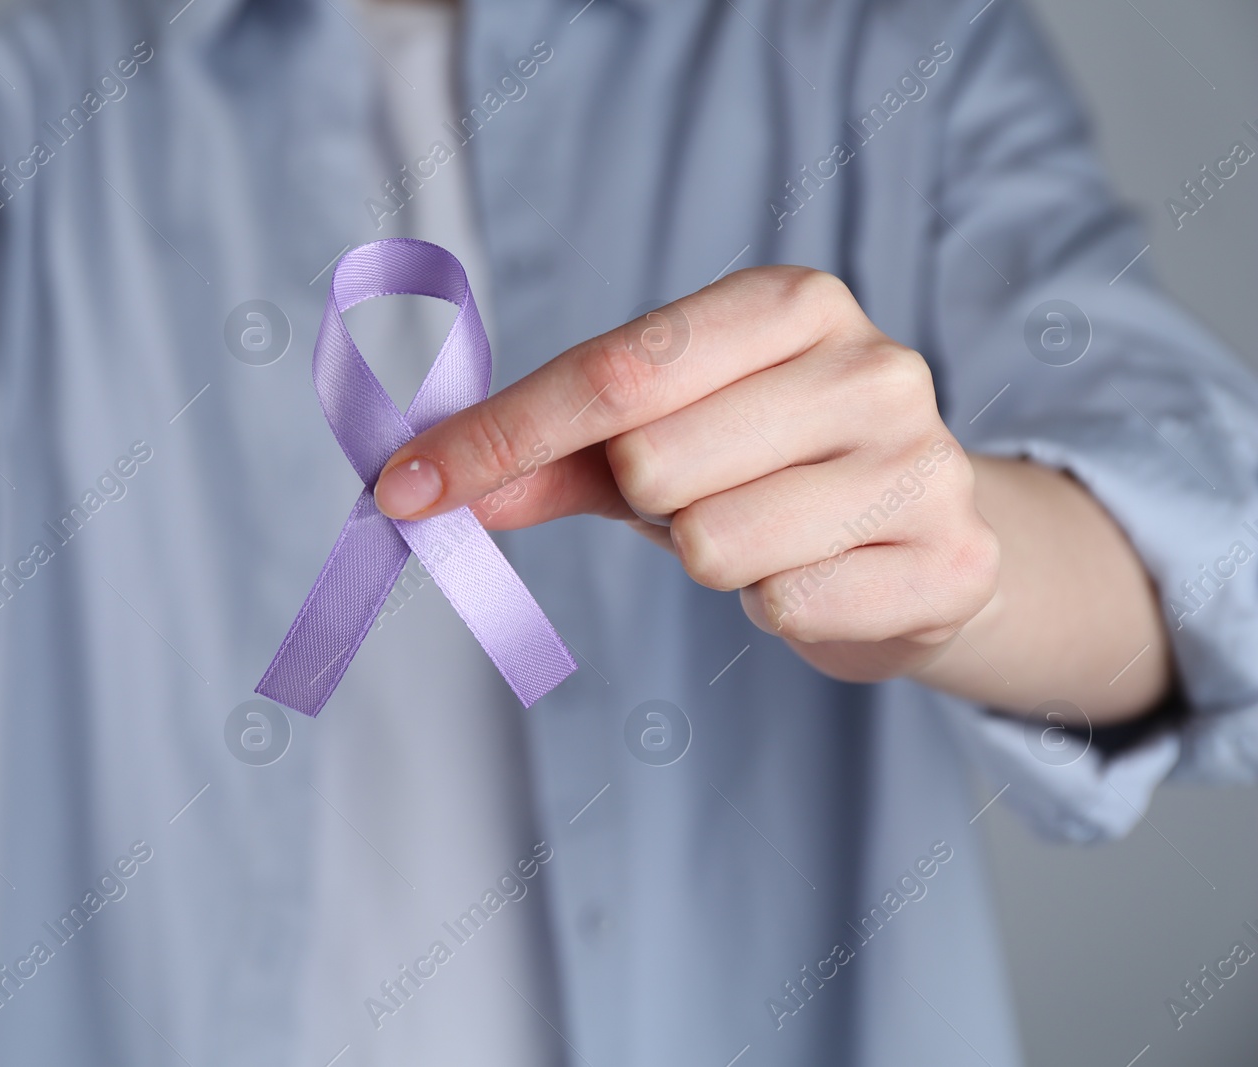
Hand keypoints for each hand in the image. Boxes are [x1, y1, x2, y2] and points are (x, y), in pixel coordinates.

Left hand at [371, 266, 1000, 683]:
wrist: (927, 539)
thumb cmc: (770, 471)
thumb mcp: (656, 441)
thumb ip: (546, 456)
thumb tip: (419, 486)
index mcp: (789, 304)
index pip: (613, 372)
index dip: (497, 437)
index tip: (403, 488)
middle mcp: (870, 365)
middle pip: (653, 461)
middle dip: (647, 499)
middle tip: (702, 493)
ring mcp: (922, 462)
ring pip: (713, 544)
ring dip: (710, 557)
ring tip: (766, 533)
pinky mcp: (949, 562)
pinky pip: (786, 607)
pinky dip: (774, 605)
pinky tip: (819, 574)